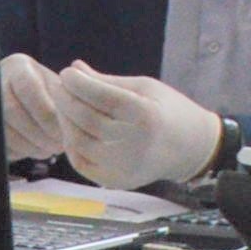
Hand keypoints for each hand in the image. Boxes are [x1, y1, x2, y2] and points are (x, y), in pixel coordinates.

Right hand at [0, 57, 92, 167]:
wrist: (23, 95)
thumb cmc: (47, 90)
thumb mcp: (55, 86)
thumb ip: (63, 99)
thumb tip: (68, 124)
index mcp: (18, 67)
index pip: (27, 89)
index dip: (46, 114)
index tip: (63, 129)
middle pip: (13, 111)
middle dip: (40, 133)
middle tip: (59, 146)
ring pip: (4, 129)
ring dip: (32, 145)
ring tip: (50, 149)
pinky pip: (1, 142)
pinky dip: (21, 151)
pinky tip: (37, 149)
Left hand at [4, 62, 220, 190]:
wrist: (191, 149)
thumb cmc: (167, 110)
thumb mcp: (144, 87)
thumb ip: (107, 81)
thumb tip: (74, 68)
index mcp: (147, 117)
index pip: (105, 99)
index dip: (80, 84)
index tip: (67, 72)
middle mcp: (135, 146)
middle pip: (88, 122)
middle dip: (67, 101)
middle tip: (59, 86)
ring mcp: (125, 168)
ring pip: (79, 143)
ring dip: (65, 121)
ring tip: (63, 105)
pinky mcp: (117, 181)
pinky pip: (82, 163)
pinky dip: (71, 144)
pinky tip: (71, 128)